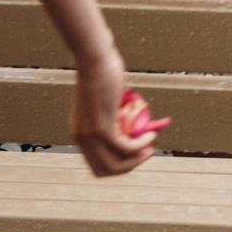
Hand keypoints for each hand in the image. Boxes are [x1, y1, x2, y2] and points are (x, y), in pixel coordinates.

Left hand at [68, 48, 155, 177]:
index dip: (119, 164)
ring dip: (136, 160)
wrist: (94, 61)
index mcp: (80, 134)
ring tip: (150, 148)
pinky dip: (141, 145)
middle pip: (106, 170)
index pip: (97, 164)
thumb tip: (131, 124)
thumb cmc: (99, 74)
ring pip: (115, 164)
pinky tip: (151, 136)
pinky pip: (125, 147)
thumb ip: (113, 116)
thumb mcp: (104, 102)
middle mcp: (82, 139)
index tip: (136, 153)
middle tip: (146, 154)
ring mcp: (91, 136)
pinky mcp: (102, 128)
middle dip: (129, 166)